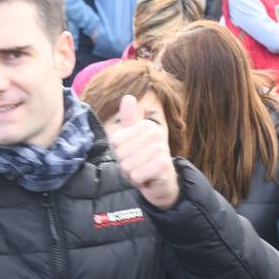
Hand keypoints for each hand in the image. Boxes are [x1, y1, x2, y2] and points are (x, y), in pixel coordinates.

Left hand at [107, 94, 178, 209]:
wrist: (162, 181)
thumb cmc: (143, 159)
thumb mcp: (132, 138)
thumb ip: (128, 120)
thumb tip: (128, 97)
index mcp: (146, 125)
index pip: (115, 141)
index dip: (118, 153)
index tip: (131, 154)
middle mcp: (155, 133)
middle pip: (120, 154)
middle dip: (125, 165)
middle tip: (137, 165)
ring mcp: (161, 149)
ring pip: (127, 166)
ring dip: (131, 174)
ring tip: (141, 172)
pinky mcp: (163, 165)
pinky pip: (136, 175)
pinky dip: (138, 181)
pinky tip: (146, 178)